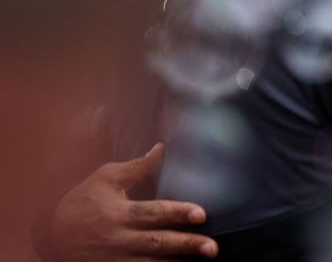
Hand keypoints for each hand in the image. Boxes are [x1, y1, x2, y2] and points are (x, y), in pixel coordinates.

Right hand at [49, 143, 218, 260]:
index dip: (177, 213)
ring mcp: (116, 260)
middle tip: (212, 248)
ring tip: (203, 261)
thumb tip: (162, 148)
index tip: (201, 214)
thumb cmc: (84, 201)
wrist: (52, 235)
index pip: (152, 213)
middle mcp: (119, 239)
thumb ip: (138, 167)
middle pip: (157, 244)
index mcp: (119, 213)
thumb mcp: (106, 179)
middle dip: (186, 245)